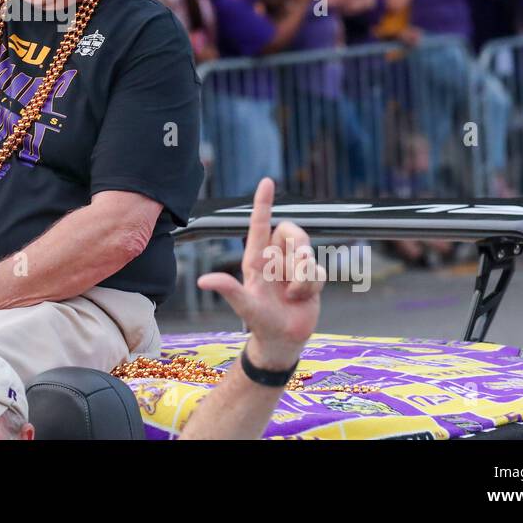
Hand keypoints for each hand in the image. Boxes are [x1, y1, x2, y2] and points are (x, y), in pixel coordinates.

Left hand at [197, 178, 323, 369]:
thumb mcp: (244, 306)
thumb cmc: (260, 322)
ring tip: (292, 295)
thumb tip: (203, 281)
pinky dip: (312, 286)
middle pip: (292, 231)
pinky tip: (302, 299)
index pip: (259, 224)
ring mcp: (293, 267)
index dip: (263, 203)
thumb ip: (229, 290)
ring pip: (307, 253)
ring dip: (303, 276)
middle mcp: (275, 258)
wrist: (283, 341)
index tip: (267, 181)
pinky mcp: (311, 277)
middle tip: (294, 272)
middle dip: (298, 247)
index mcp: (256, 258)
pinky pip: (319, 270)